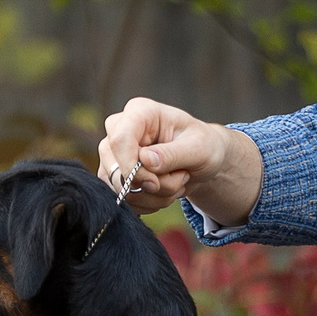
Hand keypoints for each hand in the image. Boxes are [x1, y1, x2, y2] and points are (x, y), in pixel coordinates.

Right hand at [97, 97, 260, 224]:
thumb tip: (145, 161)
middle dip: (151, 184)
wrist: (201, 160)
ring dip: (154, 196)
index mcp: (140, 112)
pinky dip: (148, 203)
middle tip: (180, 178)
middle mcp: (120, 130)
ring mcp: (114, 154)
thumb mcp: (198, 147)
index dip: (131, 166)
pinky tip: (165, 191)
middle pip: (116, 167)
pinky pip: (124, 200)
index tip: (154, 182)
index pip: (119, 139)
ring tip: (177, 182)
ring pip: (120, 188)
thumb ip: (172, 154)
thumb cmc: (202, 145)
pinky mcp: (114, 175)